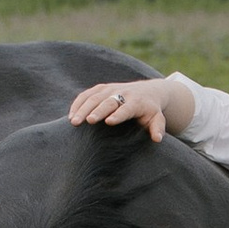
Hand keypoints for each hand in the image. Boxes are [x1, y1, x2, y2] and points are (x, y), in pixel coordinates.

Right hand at [66, 77, 188, 142]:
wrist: (147, 91)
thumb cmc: (150, 111)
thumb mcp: (157, 118)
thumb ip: (157, 128)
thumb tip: (157, 139)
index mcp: (136, 102)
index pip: (127, 108)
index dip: (118, 114)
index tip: (109, 122)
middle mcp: (123, 93)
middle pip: (108, 101)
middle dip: (97, 110)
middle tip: (87, 121)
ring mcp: (110, 88)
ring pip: (94, 97)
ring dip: (83, 108)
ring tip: (74, 122)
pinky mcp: (101, 88)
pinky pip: (86, 94)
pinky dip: (78, 103)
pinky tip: (71, 116)